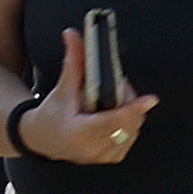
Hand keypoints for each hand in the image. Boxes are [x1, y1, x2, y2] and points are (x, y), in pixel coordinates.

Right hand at [19, 23, 156, 164]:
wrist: (41, 139)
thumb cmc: (50, 114)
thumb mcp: (61, 89)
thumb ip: (73, 63)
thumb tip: (73, 35)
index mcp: (78, 132)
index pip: (111, 120)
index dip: (132, 109)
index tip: (150, 99)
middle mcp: (93, 148)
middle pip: (127, 121)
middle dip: (128, 101)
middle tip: (119, 85)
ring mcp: (104, 156)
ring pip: (132, 129)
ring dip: (129, 113)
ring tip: (113, 100)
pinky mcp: (112, 158)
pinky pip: (129, 137)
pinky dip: (127, 124)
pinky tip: (115, 116)